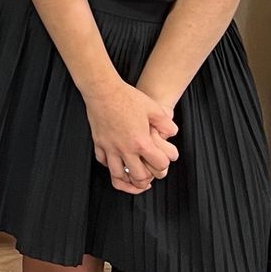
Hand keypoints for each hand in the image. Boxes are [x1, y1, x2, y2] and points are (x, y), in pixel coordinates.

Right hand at [84, 79, 178, 193]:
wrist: (103, 90)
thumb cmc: (126, 98)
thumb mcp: (154, 108)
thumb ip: (167, 124)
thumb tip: (171, 133)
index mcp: (141, 142)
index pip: (159, 165)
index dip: (166, 163)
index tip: (165, 158)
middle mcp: (125, 148)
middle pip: (138, 177)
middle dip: (147, 180)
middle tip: (150, 176)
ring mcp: (110, 147)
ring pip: (118, 175)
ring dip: (127, 181)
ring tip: (133, 179)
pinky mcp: (99, 143)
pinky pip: (103, 162)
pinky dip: (111, 166)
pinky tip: (116, 163)